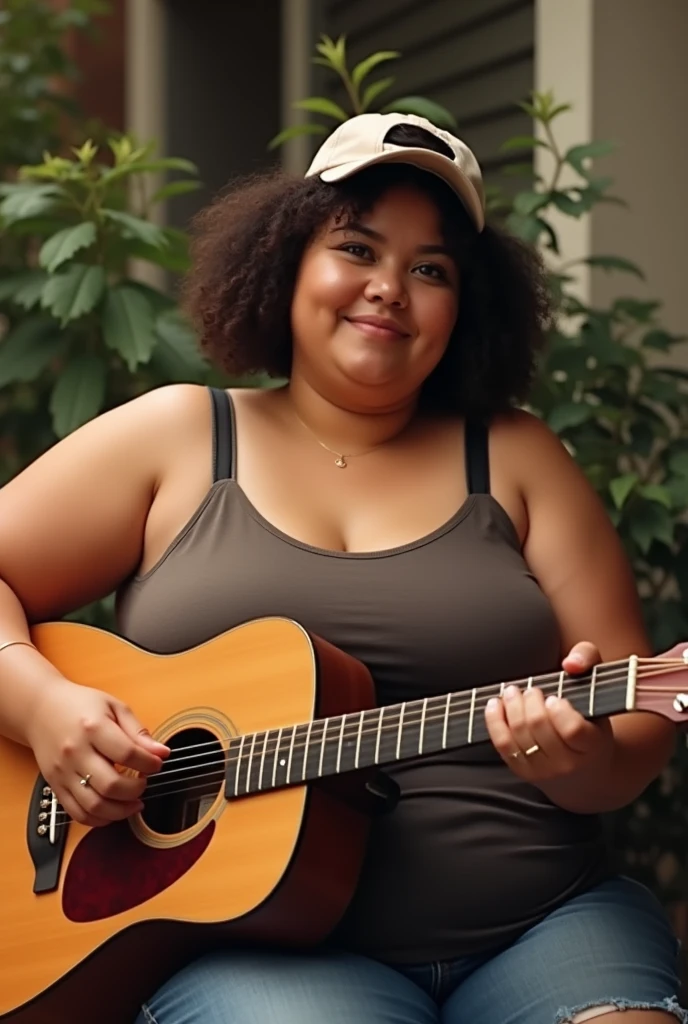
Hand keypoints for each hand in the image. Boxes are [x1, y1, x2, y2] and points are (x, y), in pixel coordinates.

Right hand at [26, 679, 169, 827]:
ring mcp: (63, 772)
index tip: (157, 763)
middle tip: (144, 782)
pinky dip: (99, 819)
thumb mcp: (114, 707)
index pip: (127, 754)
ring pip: (94, 805)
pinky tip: (113, 810)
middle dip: (136, 790)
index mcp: (92, 728)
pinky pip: (77, 813)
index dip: (149, 763)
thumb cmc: (80, 705)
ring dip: (121, 810)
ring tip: (134, 802)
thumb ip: (138, 732)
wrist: (41, 709)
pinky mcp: (55, 786)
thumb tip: (161, 752)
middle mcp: (75, 752)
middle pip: (111, 785)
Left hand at [484, 641, 613, 786]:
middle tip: (531, 690)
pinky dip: (495, 721)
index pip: (572, 730)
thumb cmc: (591, 721)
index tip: (554, 698)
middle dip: (530, 702)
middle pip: (539, 727)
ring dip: (512, 707)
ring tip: (513, 692)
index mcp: (593, 745)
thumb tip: (570, 663)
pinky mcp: (524, 772)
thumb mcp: (598, 688)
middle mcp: (569, 763)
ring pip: (519, 735)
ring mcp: (544, 771)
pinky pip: (503, 745)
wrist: (586, 772)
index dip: (558, 711)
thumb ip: (588, 658)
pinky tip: (495, 704)